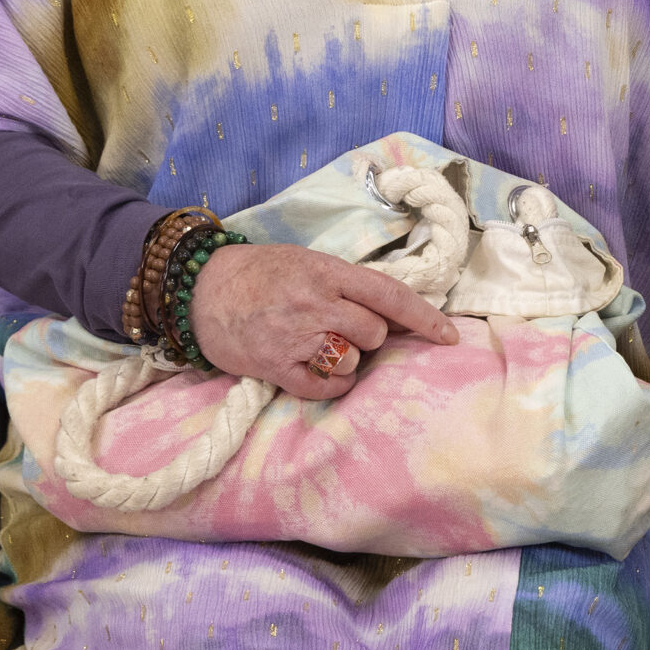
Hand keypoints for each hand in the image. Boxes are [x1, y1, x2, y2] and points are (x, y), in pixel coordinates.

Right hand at [189, 240, 460, 400]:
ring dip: (347, 359)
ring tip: (320, 346)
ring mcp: (295, 336)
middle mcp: (315, 303)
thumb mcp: (307, 262)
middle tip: (344, 330)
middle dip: (370, 337)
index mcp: (328, 272)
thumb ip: (346, 284)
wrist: (199, 289)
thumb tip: (393, 313)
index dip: (424, 317)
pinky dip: (332, 385)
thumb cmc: (260, 273)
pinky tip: (320, 372)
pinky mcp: (275, 366)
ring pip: (352, 361)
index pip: (389, 295)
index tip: (449, 336)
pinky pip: (324, 387)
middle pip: (374, 333)